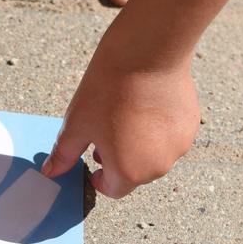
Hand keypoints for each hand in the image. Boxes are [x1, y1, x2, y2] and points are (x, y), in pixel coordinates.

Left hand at [42, 32, 199, 197]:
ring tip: (125, 115)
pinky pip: (170, 136)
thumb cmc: (109, 89)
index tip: (93, 162)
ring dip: (140, 144)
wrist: (146, 53)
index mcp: (129, 172)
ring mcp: (179, 146)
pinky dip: (158, 129)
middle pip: (135, 173)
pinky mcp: (191, 125)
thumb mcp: (77, 124)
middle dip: (119, 159)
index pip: (113, 189)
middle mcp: (159, 166)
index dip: (99, 178)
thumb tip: (52, 172)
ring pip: (154, 154)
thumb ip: (64, 154)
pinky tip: (145, 105)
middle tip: (105, 132)